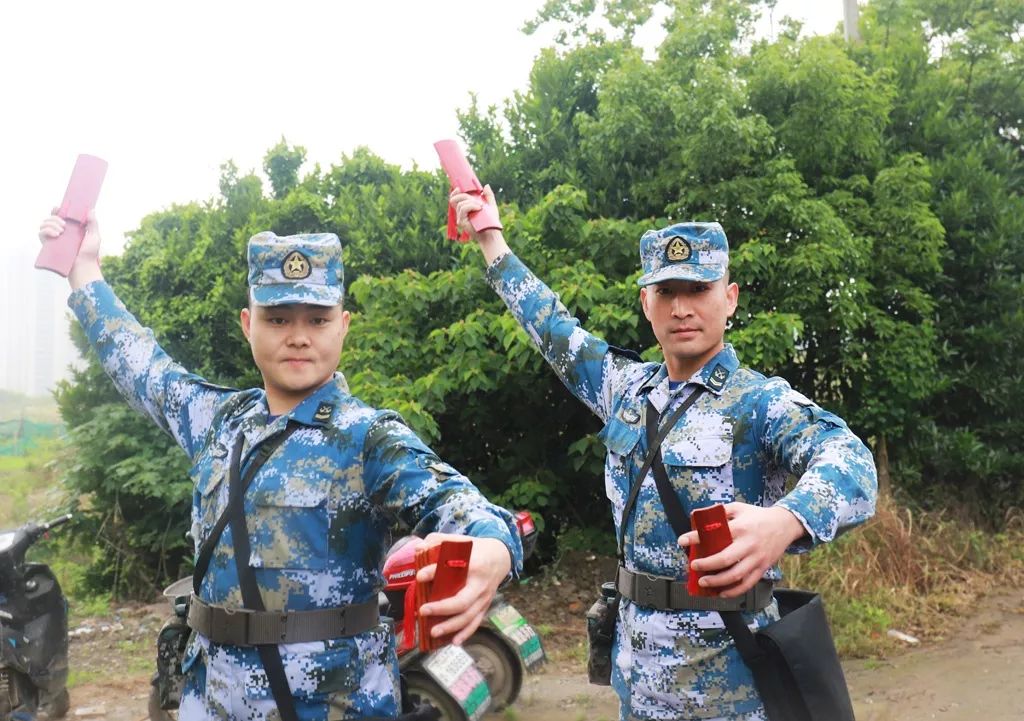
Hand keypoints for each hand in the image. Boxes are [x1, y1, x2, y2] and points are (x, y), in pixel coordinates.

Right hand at [38, 209, 103, 288]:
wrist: (83, 266)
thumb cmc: (89, 253)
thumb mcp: (94, 236)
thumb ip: (93, 223)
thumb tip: (91, 210)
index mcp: (70, 229)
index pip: (60, 216)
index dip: (57, 210)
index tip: (58, 208)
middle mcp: (60, 232)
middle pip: (51, 218)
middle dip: (55, 218)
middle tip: (64, 225)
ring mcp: (53, 239)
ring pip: (44, 224)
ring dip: (51, 224)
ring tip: (61, 232)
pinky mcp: (48, 246)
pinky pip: (40, 234)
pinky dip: (46, 231)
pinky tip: (55, 235)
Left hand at [416, 533, 511, 644]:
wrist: (501, 557)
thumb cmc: (476, 549)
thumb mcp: (459, 540)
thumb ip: (438, 541)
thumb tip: (418, 549)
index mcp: (474, 563)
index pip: (452, 569)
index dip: (434, 572)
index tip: (419, 576)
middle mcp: (480, 583)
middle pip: (463, 601)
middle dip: (442, 608)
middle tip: (423, 610)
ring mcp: (484, 597)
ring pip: (469, 616)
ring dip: (450, 626)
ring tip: (432, 632)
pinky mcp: (485, 606)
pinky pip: (476, 622)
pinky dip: (466, 633)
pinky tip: (453, 642)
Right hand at [448, 185, 509, 264]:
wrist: (491, 234)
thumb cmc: (491, 222)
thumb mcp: (491, 206)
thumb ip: (489, 196)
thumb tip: (486, 186)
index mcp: (465, 209)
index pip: (454, 199)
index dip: (454, 193)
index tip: (459, 188)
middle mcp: (460, 213)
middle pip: (455, 199)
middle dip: (465, 196)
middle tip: (477, 200)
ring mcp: (460, 218)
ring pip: (460, 204)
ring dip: (471, 202)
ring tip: (481, 207)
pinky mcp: (461, 222)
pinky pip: (463, 209)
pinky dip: (471, 206)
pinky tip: (479, 208)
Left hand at [678, 503, 805, 597]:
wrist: (785, 525)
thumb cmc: (757, 516)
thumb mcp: (738, 507)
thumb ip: (720, 511)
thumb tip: (696, 516)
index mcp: (741, 528)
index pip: (716, 534)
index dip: (696, 538)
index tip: (682, 541)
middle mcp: (749, 545)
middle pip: (725, 559)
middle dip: (706, 565)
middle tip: (693, 566)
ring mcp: (757, 559)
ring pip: (736, 576)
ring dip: (717, 582)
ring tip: (703, 582)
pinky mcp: (762, 568)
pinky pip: (748, 584)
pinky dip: (734, 592)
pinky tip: (721, 593)